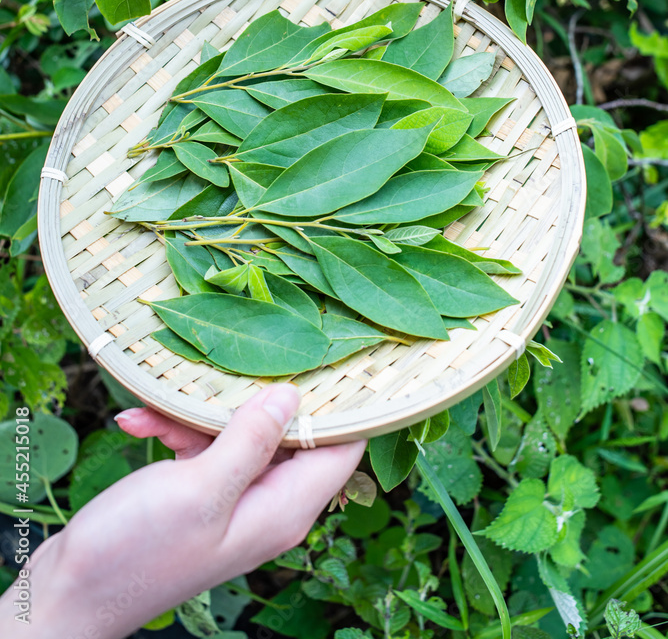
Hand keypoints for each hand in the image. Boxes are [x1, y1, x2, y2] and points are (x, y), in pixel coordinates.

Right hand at [0, 384, 364, 638]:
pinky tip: (137, 423)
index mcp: (283, 508)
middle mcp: (267, 504)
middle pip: (287, 431)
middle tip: (225, 363)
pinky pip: (201, 448)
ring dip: (197, 414)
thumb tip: (293, 396)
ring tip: (157, 406)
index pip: (342, 448)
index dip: (342, 403)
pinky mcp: (199, 494)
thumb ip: (251, 441)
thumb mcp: (199, 489)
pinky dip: (173, 431)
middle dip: (253, 396)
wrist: (69, 595)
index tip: (325, 353)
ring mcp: (232, 499)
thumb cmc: (135, 553)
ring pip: (238, 432)